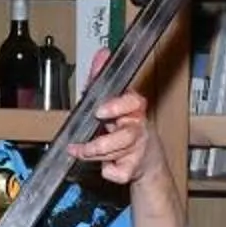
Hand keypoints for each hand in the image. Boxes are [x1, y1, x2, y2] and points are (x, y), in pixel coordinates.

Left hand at [67, 62, 165, 188]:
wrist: (145, 161)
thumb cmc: (124, 127)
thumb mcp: (112, 101)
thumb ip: (102, 78)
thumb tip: (102, 53)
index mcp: (135, 109)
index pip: (133, 103)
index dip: (117, 107)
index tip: (100, 111)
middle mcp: (139, 128)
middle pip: (124, 136)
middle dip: (101, 143)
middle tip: (81, 146)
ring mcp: (138, 150)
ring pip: (116, 154)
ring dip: (94, 155)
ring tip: (80, 152)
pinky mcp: (133, 169)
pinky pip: (116, 173)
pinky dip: (106, 171)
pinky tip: (105, 164)